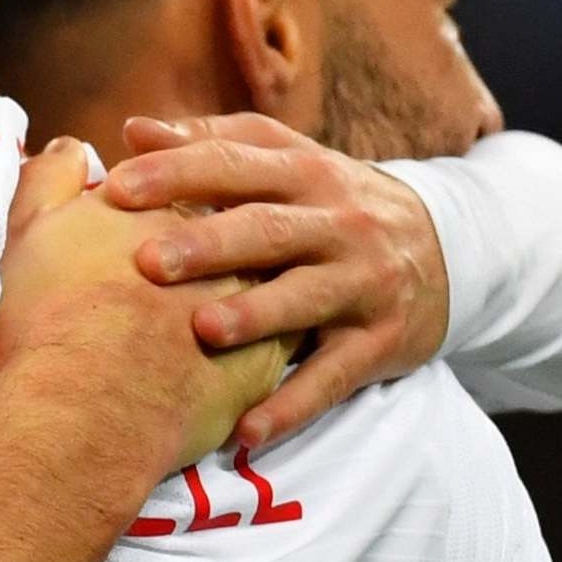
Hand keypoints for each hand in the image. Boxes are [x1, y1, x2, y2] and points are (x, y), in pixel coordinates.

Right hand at [0, 140, 292, 480]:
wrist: (86, 401)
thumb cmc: (51, 313)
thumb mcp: (33, 229)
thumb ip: (52, 178)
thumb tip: (71, 145)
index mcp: (168, 207)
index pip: (190, 185)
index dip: (177, 197)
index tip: (159, 214)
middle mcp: (221, 245)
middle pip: (241, 228)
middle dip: (229, 239)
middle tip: (203, 266)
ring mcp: (251, 301)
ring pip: (273, 283)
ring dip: (261, 291)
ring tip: (237, 310)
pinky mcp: (266, 363)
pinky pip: (281, 350)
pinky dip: (266, 352)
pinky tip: (250, 362)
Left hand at [105, 113, 447, 449]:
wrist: (446, 248)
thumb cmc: (329, 202)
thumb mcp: (287, 160)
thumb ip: (211, 143)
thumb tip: (133, 130)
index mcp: (304, 171)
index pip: (235, 164)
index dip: (177, 173)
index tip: (115, 190)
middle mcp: (338, 222)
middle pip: (269, 229)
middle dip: (209, 244)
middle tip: (147, 261)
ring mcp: (363, 283)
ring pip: (306, 299)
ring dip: (255, 316)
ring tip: (202, 331)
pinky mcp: (381, 341)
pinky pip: (333, 377)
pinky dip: (291, 405)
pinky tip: (246, 431)